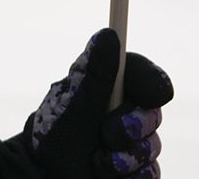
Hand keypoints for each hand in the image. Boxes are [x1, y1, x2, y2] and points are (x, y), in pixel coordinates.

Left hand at [23, 28, 172, 178]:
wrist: (42, 178)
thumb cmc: (52, 139)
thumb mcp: (75, 107)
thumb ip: (97, 75)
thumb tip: (109, 34)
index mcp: (109, 90)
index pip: (143, 76)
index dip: (153, 81)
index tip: (156, 93)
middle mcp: (122, 113)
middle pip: (152, 114)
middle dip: (132, 127)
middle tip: (106, 134)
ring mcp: (130, 145)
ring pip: (152, 148)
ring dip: (125, 158)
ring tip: (96, 162)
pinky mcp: (134, 172)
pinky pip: (151, 174)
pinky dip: (133, 178)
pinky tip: (108, 177)